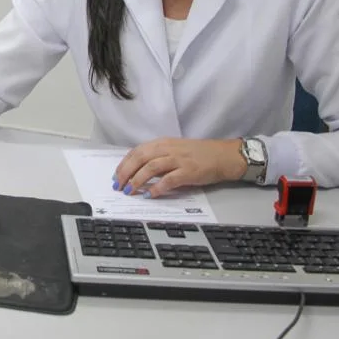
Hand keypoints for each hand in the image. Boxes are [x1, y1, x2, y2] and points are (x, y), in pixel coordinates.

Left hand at [112, 138, 245, 197]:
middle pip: (140, 158)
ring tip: (130, 191)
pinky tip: (149, 195)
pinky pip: (168, 180)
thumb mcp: (174, 150)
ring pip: (151, 167)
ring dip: (137, 180)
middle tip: (118, 186)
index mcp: (162, 143)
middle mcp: (167, 149)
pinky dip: (157, 188)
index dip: (123, 164)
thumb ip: (157, 157)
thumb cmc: (198, 154)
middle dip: (125, 173)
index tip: (115, 176)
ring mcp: (178, 159)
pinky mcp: (188, 171)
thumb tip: (138, 171)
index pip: (136, 152)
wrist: (223, 155)